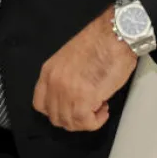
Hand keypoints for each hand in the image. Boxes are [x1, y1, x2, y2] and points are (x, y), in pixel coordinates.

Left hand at [32, 6, 138, 131]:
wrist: (115, 35)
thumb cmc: (101, 42)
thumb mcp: (71, 60)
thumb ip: (66, 79)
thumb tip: (73, 96)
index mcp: (49, 71)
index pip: (41, 104)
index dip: (57, 111)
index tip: (70, 109)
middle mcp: (54, 82)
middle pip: (55, 117)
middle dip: (74, 118)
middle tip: (89, 110)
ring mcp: (66, 91)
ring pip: (70, 122)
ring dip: (86, 120)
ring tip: (99, 107)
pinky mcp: (83, 98)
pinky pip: (85, 122)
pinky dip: (96, 121)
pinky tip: (103, 110)